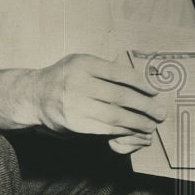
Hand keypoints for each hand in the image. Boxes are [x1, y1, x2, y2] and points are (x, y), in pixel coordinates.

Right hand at [28, 54, 167, 146]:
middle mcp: (78, 83)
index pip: (119, 73)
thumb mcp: (81, 62)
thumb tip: (142, 81)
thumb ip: (106, 69)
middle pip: (120, 96)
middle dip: (145, 106)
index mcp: (83, 64)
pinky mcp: (74, 124)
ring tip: (152, 125)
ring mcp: (75, 105)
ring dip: (138, 122)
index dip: (141, 83)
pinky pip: (105, 129)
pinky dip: (123, 131)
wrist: (34, 96)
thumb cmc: (65, 77)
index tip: (155, 91)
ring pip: (114, 115)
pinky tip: (135, 131)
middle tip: (161, 113)